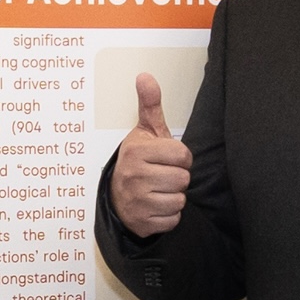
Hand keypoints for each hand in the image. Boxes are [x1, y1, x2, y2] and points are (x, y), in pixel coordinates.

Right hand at [109, 71, 192, 237]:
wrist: (116, 196)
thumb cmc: (138, 162)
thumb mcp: (144, 132)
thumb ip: (149, 105)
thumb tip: (145, 76)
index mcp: (137, 152)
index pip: (183, 156)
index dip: (181, 158)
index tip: (167, 159)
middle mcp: (134, 177)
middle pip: (183, 179)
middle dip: (177, 178)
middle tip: (162, 176)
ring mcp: (137, 202)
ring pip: (180, 200)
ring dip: (174, 197)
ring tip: (159, 190)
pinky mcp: (142, 223)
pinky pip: (173, 220)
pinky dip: (168, 215)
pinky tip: (156, 206)